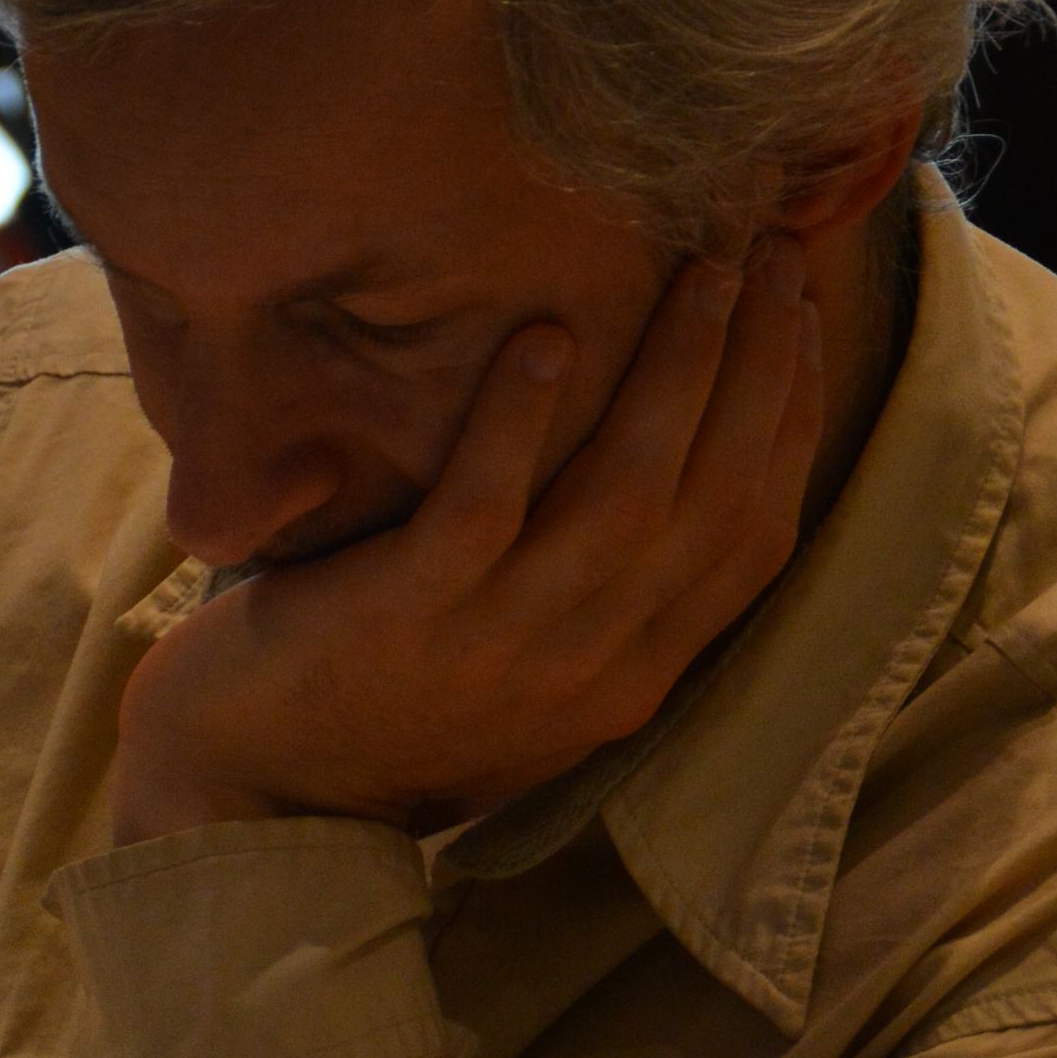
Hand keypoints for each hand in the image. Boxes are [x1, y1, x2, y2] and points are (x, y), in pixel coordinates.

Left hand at [111, 241, 822, 841]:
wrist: (254, 801)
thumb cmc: (386, 710)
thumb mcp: (527, 678)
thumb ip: (601, 598)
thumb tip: (668, 469)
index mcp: (630, 679)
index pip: (750, 539)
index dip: (789, 423)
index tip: (802, 320)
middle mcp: (585, 668)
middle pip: (710, 504)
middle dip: (757, 371)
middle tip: (770, 256)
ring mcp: (496, 645)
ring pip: (622, 500)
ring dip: (672, 375)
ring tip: (697, 272)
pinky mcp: (402, 618)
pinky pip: (481, 508)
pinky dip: (519, 421)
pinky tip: (547, 335)